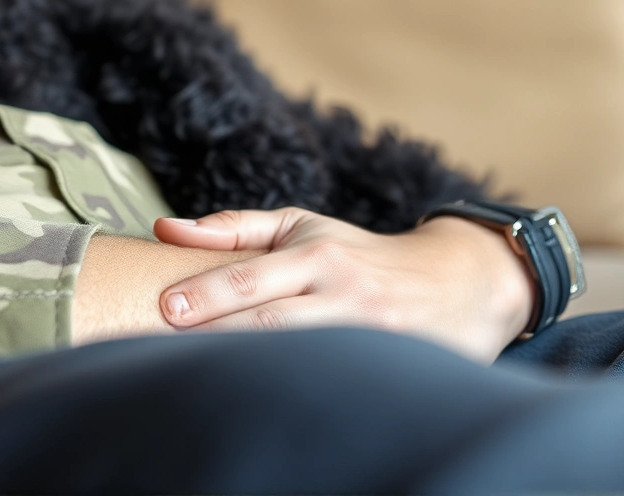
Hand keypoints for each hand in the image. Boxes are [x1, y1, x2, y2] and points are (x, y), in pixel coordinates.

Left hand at [152, 208, 537, 362]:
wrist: (460, 281)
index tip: (165, 308)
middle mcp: (345, 294)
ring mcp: (372, 337)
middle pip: (271, 322)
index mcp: (319, 255)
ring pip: (302, 355)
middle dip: (217, 334)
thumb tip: (163, 228)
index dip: (206, 295)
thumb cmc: (359, 253)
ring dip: (252, 366)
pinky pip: (340, 384)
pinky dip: (301, 388)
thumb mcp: (302, 226)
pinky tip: (262, 397)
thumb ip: (233, 228)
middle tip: (165, 342)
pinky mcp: (395, 369)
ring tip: (202, 372)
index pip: (252, 278)